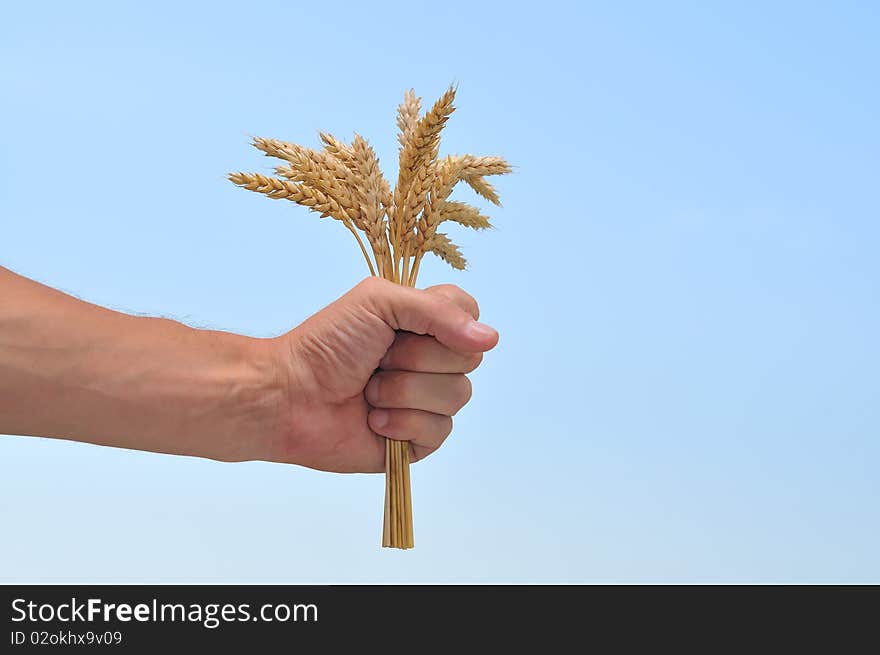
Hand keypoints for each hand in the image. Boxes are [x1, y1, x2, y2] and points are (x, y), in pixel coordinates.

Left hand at [265, 277, 498, 472]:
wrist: (291, 396)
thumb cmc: (327, 344)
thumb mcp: (379, 302)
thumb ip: (438, 311)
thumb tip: (490, 339)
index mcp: (423, 323)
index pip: (470, 315)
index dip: (448, 324)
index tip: (409, 326)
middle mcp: (431, 361)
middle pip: (468, 359)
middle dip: (416, 359)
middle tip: (378, 359)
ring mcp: (427, 400)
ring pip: (456, 396)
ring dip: (404, 392)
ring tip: (370, 392)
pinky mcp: (418, 439)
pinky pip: (440, 431)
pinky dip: (401, 423)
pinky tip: (373, 420)